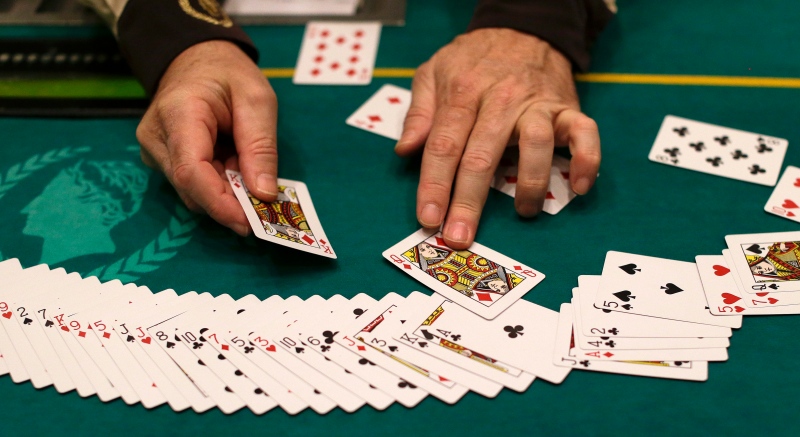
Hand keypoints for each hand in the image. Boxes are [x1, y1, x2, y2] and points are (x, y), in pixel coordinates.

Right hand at [136, 40, 278, 235]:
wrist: (197, 59)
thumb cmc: (228, 74)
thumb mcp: (258, 100)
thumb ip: (261, 147)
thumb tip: (264, 194)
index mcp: (178, 114)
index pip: (190, 171)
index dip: (220, 203)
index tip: (250, 221)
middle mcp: (156, 137)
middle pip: (191, 188)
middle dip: (231, 202)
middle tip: (265, 206)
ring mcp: (154, 150)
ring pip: (192, 192)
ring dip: (227, 193)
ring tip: (250, 173)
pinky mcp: (161, 159)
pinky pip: (192, 185)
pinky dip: (219, 185)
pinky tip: (234, 169)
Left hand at [395, 28, 600, 248]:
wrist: (524, 27)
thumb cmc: (473, 59)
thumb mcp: (433, 72)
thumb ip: (419, 113)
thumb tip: (405, 151)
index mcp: (462, 93)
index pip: (444, 145)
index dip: (434, 185)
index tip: (428, 218)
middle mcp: (500, 100)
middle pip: (482, 155)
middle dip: (469, 200)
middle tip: (460, 236)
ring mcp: (537, 104)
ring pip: (535, 145)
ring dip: (529, 184)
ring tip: (522, 212)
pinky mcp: (567, 107)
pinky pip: (585, 133)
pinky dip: (587, 160)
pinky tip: (578, 186)